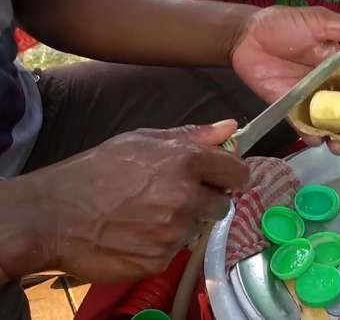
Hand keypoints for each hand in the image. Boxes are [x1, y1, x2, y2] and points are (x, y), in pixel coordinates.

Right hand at [0, 120, 247, 282]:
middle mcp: (185, 197)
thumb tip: (230, 128)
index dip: (232, 176)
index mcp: (185, 162)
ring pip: (198, 229)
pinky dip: (161, 245)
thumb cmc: (97, 171)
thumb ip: (192, 135)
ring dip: (182, 223)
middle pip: (222, 205)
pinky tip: (137, 233)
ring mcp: (174, 232)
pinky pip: (175, 251)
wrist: (53, 215)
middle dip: (205, 201)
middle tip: (175, 197)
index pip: (237, 173)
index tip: (223, 179)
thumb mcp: (142, 140)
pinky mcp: (160, 260)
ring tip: (148, 215)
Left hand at [231, 6, 339, 160]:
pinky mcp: (290, 108)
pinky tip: (316, 141)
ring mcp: (310, 101)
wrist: (247, 34)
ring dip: (338, 140)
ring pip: (330, 126)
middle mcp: (330, 88)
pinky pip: (303, 126)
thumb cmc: (285, 24)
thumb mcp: (321, 23)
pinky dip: (311, 136)